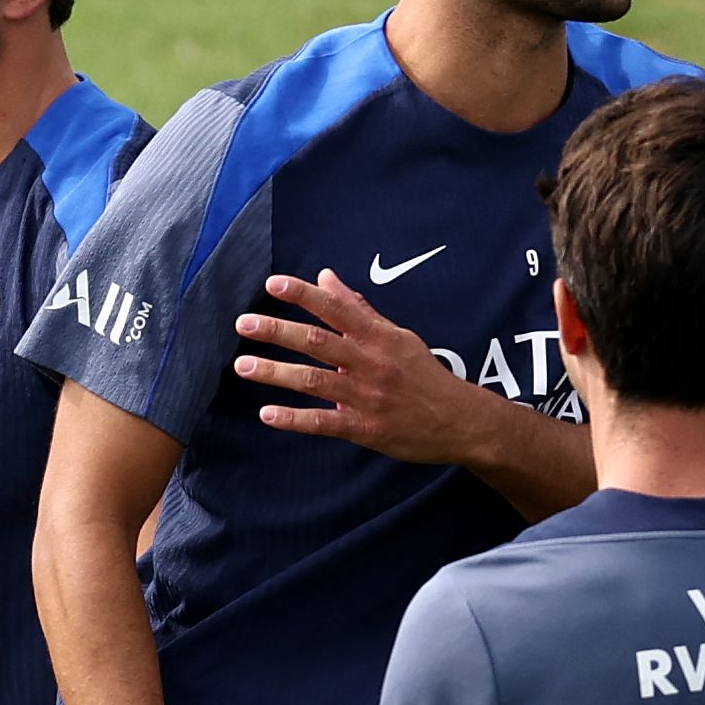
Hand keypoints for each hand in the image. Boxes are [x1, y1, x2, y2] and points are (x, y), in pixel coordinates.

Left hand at [236, 270, 509, 466]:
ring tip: (243, 365)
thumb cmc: (423, 375)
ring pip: (315, 380)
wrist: (462, 420)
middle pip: (318, 341)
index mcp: (379, 337)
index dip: (304, 295)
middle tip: (243, 323)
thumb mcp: (397, 337)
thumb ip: (358, 309)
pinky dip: (294, 419)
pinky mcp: (365, 427)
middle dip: (278, 331)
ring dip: (276, 372)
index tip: (272, 283)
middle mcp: (371, 362)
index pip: (336, 309)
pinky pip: (324, 422)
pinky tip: (267, 414)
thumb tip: (325, 277)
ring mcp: (367, 396)